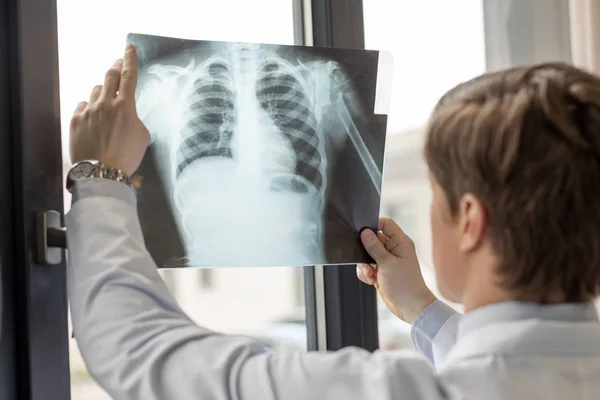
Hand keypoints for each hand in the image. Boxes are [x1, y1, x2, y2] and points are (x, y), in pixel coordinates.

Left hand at [69, 44, 149, 175]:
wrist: (102, 172)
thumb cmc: (126, 157)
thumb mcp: (142, 136)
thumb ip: (135, 119)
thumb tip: (128, 115)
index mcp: (125, 106)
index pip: (129, 76)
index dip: (130, 60)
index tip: (129, 49)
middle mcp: (105, 104)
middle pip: (110, 76)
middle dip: (116, 67)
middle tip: (118, 65)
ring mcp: (89, 111)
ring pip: (96, 91)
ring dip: (103, 92)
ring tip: (107, 104)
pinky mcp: (76, 120)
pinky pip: (83, 106)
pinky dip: (90, 108)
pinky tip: (94, 118)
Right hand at [357, 217, 436, 323]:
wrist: (410, 307)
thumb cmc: (404, 284)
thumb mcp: (387, 263)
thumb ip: (374, 246)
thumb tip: (364, 232)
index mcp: (400, 242)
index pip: (385, 224)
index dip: (373, 225)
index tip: (362, 233)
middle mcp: (394, 249)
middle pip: (373, 239)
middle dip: (365, 250)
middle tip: (366, 260)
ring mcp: (387, 261)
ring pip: (367, 254)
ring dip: (365, 264)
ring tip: (371, 273)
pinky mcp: (381, 272)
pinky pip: (367, 267)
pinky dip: (366, 273)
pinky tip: (372, 281)